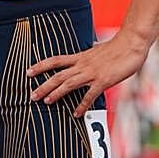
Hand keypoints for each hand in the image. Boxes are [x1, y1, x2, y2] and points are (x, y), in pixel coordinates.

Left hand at [27, 32, 147, 116]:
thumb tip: (89, 52)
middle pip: (57, 75)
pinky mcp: (103, 81)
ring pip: (68, 84)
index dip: (40, 66)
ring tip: (46, 102)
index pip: (55, 60)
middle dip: (43, 85)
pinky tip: (76, 113)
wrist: (130, 44)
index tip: (28, 72)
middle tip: (32, 95)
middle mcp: (82, 65)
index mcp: (79, 56)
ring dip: (56, 93)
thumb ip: (90, 55)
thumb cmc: (116, 47)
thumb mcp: (97, 50)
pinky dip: (82, 105)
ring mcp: (91, 73)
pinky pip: (89, 95)